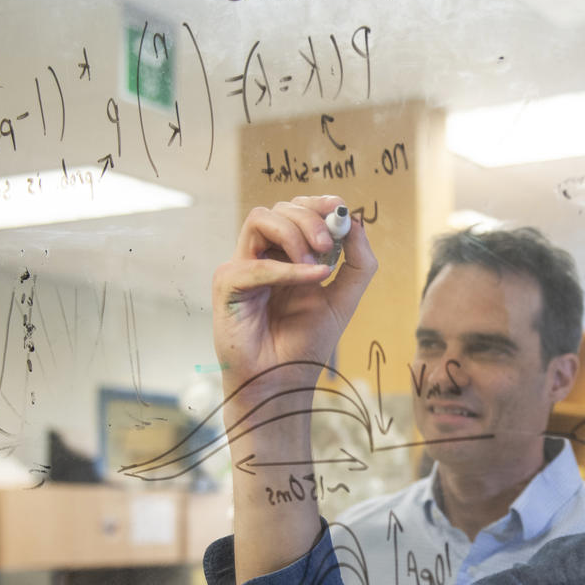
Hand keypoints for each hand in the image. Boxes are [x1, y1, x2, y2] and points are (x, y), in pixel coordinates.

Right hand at [211, 195, 376, 410]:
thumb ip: (357, 263)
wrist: (283, 381)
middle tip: (329, 247)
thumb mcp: (344, 298)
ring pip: (260, 219)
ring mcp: (242, 266)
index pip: (297, 210)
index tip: (338, 209)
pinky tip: (310, 278)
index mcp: (287, 254)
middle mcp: (263, 255)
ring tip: (316, 265)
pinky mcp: (226, 284)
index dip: (317, 203)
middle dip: (310, 219)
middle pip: (280, 208)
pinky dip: (285, 269)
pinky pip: (253, 263)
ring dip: (294, 234)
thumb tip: (356, 221)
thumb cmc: (307, 343)